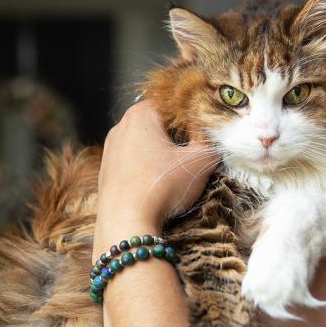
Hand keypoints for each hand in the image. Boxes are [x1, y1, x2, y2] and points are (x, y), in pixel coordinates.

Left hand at [94, 101, 218, 253]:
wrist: (125, 223)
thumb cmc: (162, 186)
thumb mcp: (199, 162)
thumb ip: (213, 144)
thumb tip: (219, 138)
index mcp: (141, 115)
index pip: (172, 103)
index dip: (192, 114)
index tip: (207, 129)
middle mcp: (120, 127)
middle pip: (158, 122)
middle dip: (179, 134)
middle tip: (198, 148)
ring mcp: (110, 150)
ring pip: (145, 142)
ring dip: (163, 151)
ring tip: (180, 168)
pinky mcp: (107, 172)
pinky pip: (133, 161)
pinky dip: (148, 167)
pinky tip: (160, 182)